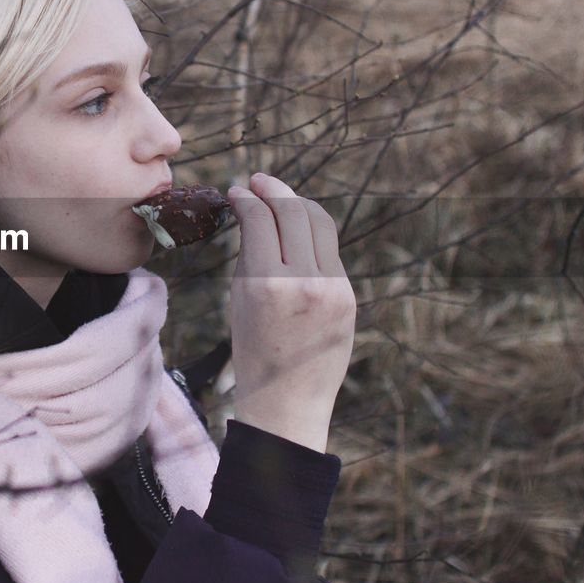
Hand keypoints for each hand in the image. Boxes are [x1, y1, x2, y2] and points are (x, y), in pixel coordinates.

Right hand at [225, 172, 355, 452]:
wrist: (288, 401)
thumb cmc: (253, 351)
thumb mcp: (239, 301)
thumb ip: (249, 254)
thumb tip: (253, 212)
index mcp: (266, 284)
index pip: (259, 219)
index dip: (246, 199)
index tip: (236, 192)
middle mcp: (303, 281)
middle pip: (293, 211)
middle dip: (274, 190)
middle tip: (258, 181)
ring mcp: (331, 287)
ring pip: (319, 223)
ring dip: (297, 203)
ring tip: (280, 198)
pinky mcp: (348, 295)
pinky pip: (330, 250)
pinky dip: (311, 234)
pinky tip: (297, 230)